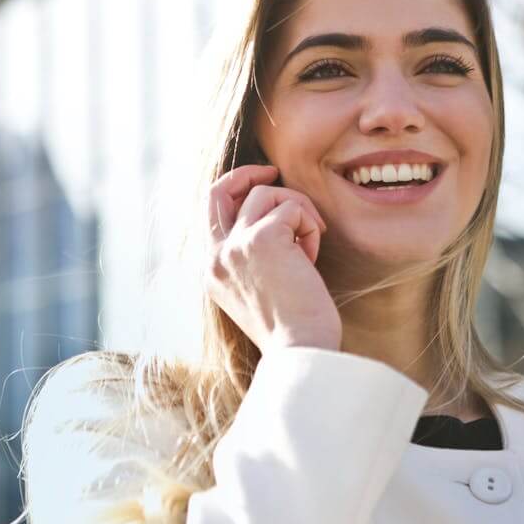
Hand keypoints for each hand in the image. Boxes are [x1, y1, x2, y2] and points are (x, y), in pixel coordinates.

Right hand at [204, 164, 341, 353]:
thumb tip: (275, 221)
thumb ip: (254, 259)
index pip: (211, 214)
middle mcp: (216, 257)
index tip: (261, 186)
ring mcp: (235, 246)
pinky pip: (292, 208)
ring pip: (266, 194)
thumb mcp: (259, 292)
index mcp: (212, 272)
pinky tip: (312, 257)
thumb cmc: (293, 329)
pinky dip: (309, 225)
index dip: (235, 192)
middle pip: (219, 191)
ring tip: (310, 245)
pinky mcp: (263, 238)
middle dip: (247, 174)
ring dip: (298, 211)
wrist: (301, 351)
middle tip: (274, 171)